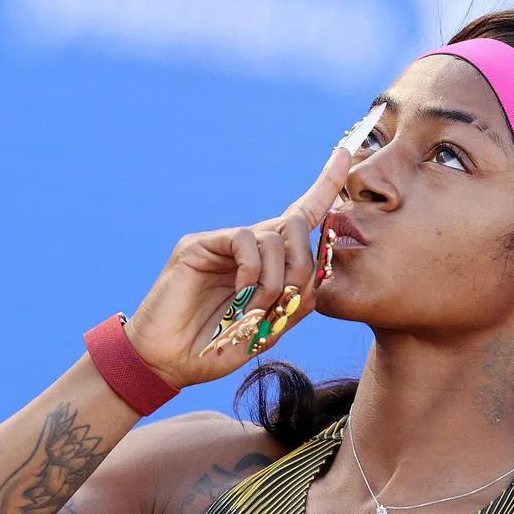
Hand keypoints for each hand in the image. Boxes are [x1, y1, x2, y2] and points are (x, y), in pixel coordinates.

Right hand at [120, 147, 350, 388]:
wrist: (168, 362)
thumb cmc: (216, 350)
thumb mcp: (267, 331)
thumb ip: (295, 304)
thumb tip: (320, 273)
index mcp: (267, 264)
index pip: (302, 215)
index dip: (325, 185)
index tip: (344, 151)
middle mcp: (248, 247)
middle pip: (297, 224)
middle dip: (305, 263)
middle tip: (288, 299)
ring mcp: (222, 244)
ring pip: (274, 236)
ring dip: (276, 280)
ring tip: (256, 311)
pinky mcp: (200, 244)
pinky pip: (244, 239)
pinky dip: (252, 271)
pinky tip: (242, 296)